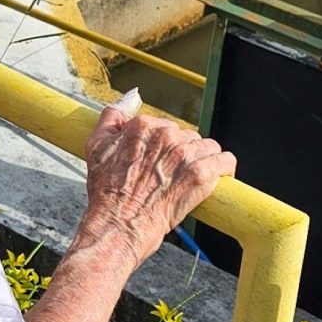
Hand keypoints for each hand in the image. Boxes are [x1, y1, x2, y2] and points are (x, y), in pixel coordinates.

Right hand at [78, 94, 232, 261]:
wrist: (119, 223)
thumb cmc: (107, 192)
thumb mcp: (96, 147)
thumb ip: (112, 117)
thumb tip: (130, 98)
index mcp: (142, 126)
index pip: (166, 126)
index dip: (164, 144)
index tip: (162, 160)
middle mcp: (165, 136)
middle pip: (188, 136)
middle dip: (184, 152)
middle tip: (173, 173)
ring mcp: (184, 154)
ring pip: (209, 147)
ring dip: (204, 159)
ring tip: (193, 176)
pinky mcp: (200, 174)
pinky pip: (225, 161)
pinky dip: (224, 168)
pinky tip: (218, 177)